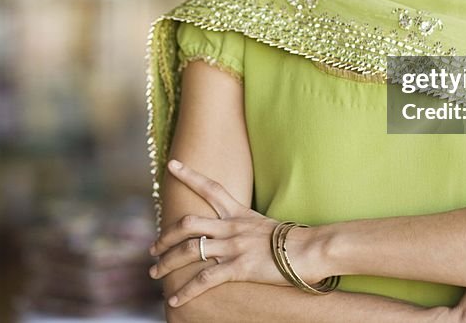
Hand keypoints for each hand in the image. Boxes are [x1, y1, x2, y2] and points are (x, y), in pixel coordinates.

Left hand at [149, 160, 323, 307]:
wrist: (312, 249)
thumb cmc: (296, 240)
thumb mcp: (268, 227)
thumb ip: (249, 228)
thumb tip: (242, 235)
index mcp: (239, 214)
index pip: (210, 188)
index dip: (189, 175)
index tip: (171, 165)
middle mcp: (231, 227)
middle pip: (187, 224)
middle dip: (165, 236)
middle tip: (153, 248)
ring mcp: (233, 247)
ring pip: (189, 250)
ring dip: (167, 262)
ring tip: (155, 272)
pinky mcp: (238, 268)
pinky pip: (204, 279)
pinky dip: (185, 290)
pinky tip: (174, 299)